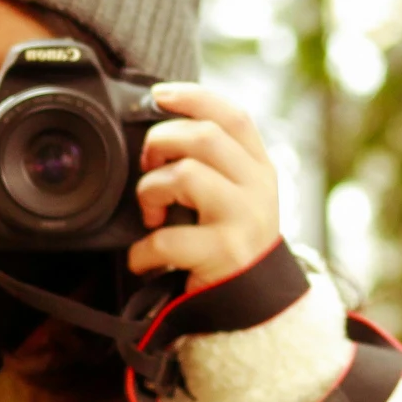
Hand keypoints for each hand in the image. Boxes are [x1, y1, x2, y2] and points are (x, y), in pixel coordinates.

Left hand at [128, 83, 282, 292]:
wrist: (254, 307)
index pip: (233, 116)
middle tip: (148, 165)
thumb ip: (212, 164)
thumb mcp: (235, 197)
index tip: (158, 95)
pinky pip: (167, 237)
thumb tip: (159, 128)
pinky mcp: (224, 253)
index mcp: (258, 167)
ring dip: (150, 191)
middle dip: (161, 141)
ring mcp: (243, 219)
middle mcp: (257, 188)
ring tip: (150, 215)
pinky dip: (142, 250)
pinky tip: (143, 259)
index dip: (194, 97)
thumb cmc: (230, 244)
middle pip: (204, 136)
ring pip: (185, 174)